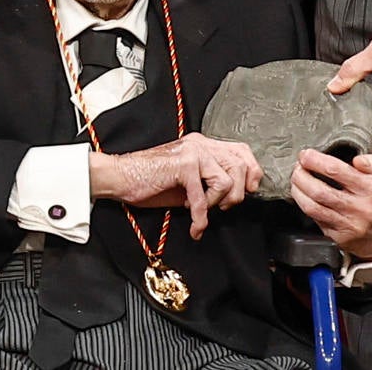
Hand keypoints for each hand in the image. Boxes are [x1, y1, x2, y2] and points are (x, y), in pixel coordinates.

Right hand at [89, 133, 262, 240]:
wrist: (119, 177)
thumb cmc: (149, 182)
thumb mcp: (187, 180)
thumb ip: (209, 180)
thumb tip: (234, 194)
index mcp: (202, 144)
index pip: (241, 150)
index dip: (251, 171)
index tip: (249, 191)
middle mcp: (200, 144)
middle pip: (240, 164)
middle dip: (236, 192)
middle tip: (221, 207)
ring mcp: (192, 153)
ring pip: (227, 180)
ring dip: (216, 203)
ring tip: (201, 210)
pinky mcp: (183, 166)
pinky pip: (204, 198)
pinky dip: (200, 217)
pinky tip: (195, 226)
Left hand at [291, 150, 371, 259]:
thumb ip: (370, 163)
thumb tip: (357, 158)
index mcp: (371, 189)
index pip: (336, 171)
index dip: (315, 160)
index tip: (306, 154)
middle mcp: (360, 208)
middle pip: (320, 191)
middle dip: (301, 176)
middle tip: (297, 167)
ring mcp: (347, 225)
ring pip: (313, 207)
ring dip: (298, 191)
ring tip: (296, 180)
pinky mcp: (337, 237)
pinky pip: (314, 219)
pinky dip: (304, 205)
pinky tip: (303, 196)